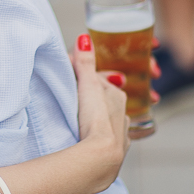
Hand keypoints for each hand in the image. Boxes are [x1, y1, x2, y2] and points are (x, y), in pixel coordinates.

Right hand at [71, 34, 129, 182]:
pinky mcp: (115, 152)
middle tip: (75, 96)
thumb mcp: (87, 85)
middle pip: (106, 100)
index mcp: (117, 95)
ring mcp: (121, 134)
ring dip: (98, 117)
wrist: (101, 157)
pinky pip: (109, 140)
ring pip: (110, 120)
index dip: (85, 78)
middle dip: (93, 97)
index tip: (71, 77)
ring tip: (83, 118)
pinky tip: (93, 139)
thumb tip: (84, 37)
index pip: (100, 81)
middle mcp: (122, 113)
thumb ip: (85, 62)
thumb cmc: (96, 119)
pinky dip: (102, 136)